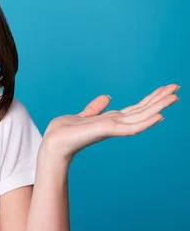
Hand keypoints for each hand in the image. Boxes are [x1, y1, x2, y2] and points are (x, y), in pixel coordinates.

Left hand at [41, 83, 179, 160]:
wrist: (53, 143)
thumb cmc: (65, 132)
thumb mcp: (83, 115)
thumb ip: (96, 108)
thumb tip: (107, 97)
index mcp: (112, 120)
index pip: (137, 107)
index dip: (152, 98)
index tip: (167, 88)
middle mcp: (116, 124)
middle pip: (143, 110)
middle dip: (160, 99)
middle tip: (178, 87)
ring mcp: (113, 128)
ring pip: (141, 116)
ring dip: (159, 106)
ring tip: (175, 97)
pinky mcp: (106, 131)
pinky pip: (130, 127)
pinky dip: (145, 123)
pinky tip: (160, 116)